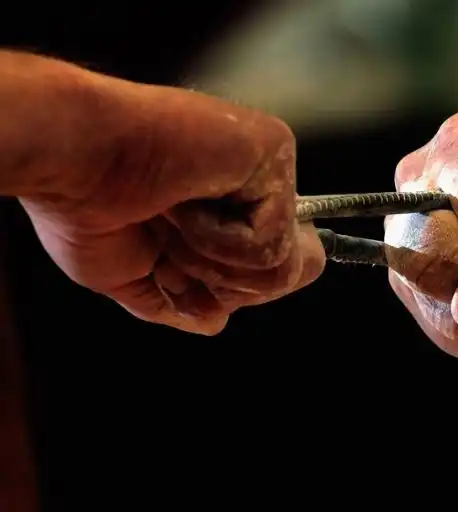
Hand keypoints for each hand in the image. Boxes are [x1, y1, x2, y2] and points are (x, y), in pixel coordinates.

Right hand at [14, 57, 324, 333]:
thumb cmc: (83, 207)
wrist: (66, 161)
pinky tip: (183, 200)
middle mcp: (256, 185)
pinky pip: (269, 242)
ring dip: (208, 259)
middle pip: (286, 275)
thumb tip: (215, 321)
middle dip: (219, 280)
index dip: (227, 290)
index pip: (272, 272)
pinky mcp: (274, 150)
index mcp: (227, 207)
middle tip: (167, 234)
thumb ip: (177, 302)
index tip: (172, 263)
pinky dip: (214, 240)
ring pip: (279, 267)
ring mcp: (270, 166)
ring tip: (171, 213)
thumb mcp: (128, 273)